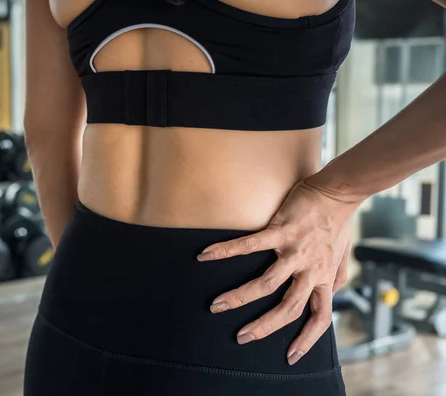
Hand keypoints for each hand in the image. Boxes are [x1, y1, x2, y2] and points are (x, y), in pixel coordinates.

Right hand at [197, 179, 356, 364]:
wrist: (338, 192)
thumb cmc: (337, 224)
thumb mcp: (342, 258)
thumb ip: (336, 278)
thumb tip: (331, 293)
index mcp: (325, 279)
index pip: (320, 318)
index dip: (307, 340)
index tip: (290, 357)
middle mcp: (311, 270)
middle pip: (287, 308)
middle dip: (263, 327)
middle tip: (240, 336)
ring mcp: (296, 252)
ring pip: (266, 284)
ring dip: (239, 297)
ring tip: (217, 305)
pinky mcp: (282, 231)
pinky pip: (251, 245)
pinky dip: (227, 251)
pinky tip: (206, 255)